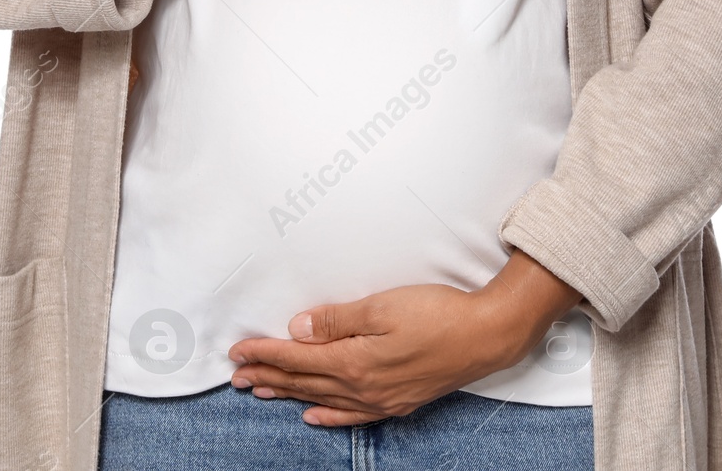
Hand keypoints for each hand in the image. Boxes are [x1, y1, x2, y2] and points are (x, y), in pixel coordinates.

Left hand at [224, 251, 582, 426]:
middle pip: (303, 381)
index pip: (297, 357)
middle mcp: (362, 386)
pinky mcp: (398, 401)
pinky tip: (313, 415)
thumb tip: (297, 329)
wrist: (485, 336)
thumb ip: (337, 320)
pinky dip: (327, 415)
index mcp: (354, 360)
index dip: (265, 353)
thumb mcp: (382, 305)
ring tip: (260, 391)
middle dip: (267, 376)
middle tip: (236, 375)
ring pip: (321, 398)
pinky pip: (351, 415)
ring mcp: (380, 398)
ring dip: (288, 394)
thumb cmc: (436, 313)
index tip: (238, 350)